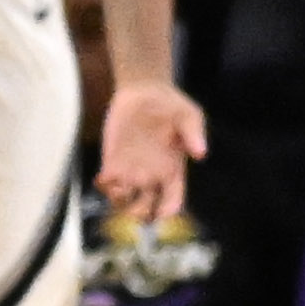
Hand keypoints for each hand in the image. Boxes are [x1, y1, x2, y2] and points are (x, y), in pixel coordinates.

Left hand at [95, 82, 206, 225]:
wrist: (144, 91)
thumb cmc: (171, 105)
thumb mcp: (189, 116)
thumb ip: (193, 134)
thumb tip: (201, 153)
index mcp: (174, 170)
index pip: (173, 199)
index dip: (168, 211)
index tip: (162, 213)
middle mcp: (152, 175)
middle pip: (146, 207)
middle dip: (140, 214)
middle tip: (134, 211)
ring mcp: (131, 170)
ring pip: (124, 199)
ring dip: (119, 202)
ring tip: (118, 189)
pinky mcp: (112, 161)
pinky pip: (106, 183)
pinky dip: (103, 186)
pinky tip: (103, 178)